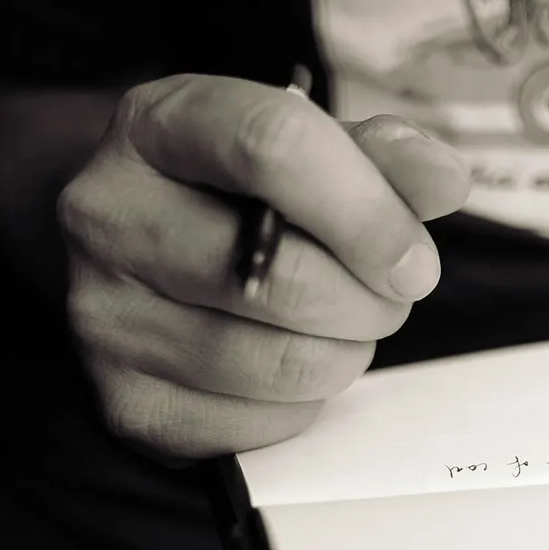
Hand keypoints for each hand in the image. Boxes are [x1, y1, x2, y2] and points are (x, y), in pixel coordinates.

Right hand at [59, 74, 469, 457]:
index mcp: (158, 123)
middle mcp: (107, 214)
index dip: (368, 210)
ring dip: (347, 352)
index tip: (416, 259)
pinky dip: (305, 404)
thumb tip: (445, 181)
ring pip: (279, 363)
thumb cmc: (241, 193)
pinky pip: (260, 425)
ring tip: (345, 323)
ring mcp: (103, 317)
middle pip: (280, 277)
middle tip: (390, 293)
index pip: (272, 148)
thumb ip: (381, 157)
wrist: (142, 249)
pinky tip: (291, 362)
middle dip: (370, 299)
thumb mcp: (308, 146)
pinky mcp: (127, 405)